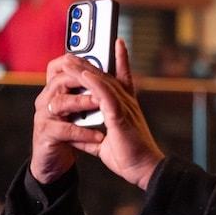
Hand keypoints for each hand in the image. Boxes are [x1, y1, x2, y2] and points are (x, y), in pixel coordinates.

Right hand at [29, 54, 104, 183]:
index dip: (76, 60)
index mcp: (56, 89)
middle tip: (104, 83)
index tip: (97, 55)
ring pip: (61, 102)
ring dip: (83, 102)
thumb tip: (113, 70)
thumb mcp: (82, 110)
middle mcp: (46, 98)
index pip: (59, 66)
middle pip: (61, 80)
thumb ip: (92, 91)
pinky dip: (83, 133)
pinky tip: (99, 136)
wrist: (55, 162)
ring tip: (102, 106)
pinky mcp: (45, 134)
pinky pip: (64, 129)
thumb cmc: (71, 133)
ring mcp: (43, 116)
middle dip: (83, 79)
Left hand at [37, 41, 164, 189]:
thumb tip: (79, 138)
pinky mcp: (121, 116)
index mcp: (125, 108)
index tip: (117, 45)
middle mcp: (127, 103)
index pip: (121, 80)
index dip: (119, 61)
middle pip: (107, 76)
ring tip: (71, 58)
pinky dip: (95, 83)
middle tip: (74, 51)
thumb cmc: (130, 158)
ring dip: (86, 69)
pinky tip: (85, 74)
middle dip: (90, 62)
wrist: (144, 170)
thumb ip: (93, 138)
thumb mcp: (105, 145)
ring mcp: (125, 108)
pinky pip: (106, 95)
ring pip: (104, 82)